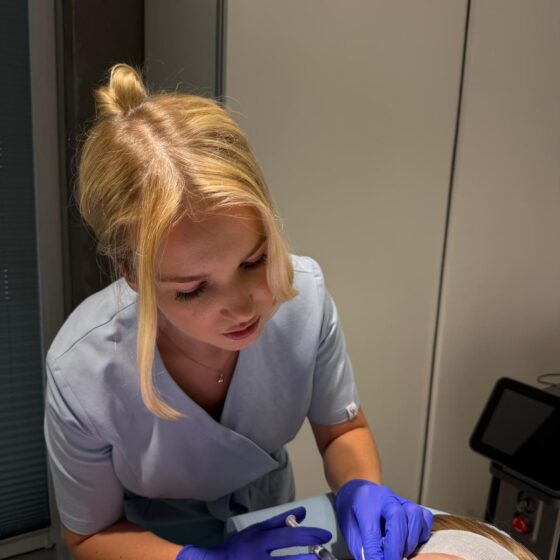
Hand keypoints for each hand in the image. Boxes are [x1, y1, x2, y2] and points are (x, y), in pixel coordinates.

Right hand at [176, 506, 331, 559]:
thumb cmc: (239, 547)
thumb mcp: (257, 530)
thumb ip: (279, 521)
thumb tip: (303, 512)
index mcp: (259, 541)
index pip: (288, 536)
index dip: (308, 536)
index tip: (325, 535)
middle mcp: (259, 559)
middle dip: (311, 557)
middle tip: (326, 554)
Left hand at [334, 479, 432, 559]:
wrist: (358, 489)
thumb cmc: (351, 510)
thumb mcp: (349, 528)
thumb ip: (361, 547)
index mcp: (364, 501)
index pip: (372, 530)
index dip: (375, 552)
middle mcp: (384, 496)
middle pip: (396, 517)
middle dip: (396, 546)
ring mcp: (400, 498)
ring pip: (414, 515)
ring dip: (410, 540)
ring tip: (402, 554)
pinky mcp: (411, 504)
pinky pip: (424, 517)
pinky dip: (421, 533)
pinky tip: (411, 542)